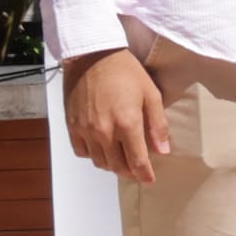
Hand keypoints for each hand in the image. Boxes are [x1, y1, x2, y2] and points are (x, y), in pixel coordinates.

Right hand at [64, 47, 171, 183]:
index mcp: (127, 123)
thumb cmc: (125, 71)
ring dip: (112, 165)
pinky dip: (93, 155)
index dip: (145, 174)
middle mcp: (105, 131)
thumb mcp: (150, 93)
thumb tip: (162, 151)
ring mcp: (86, 130)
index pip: (137, 161)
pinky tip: (101, 148)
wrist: (92, 55)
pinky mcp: (72, 126)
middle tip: (137, 170)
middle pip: (118, 166)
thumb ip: (157, 124)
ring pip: (100, 162)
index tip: (150, 180)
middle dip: (130, 172)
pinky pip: (82, 152)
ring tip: (121, 159)